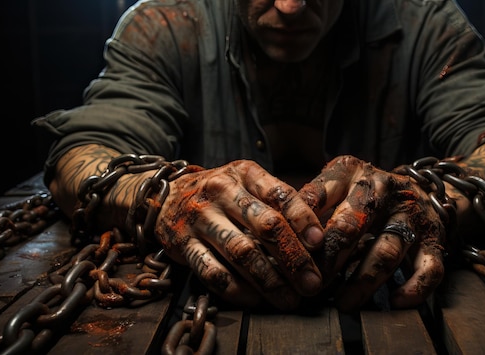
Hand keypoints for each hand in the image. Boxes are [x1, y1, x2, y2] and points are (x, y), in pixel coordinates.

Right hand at [154, 160, 324, 309]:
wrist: (165, 196)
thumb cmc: (220, 193)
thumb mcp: (246, 182)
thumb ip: (276, 201)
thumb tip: (315, 236)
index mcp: (244, 173)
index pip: (280, 194)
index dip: (302, 219)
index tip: (318, 243)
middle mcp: (221, 191)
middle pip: (265, 226)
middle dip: (293, 258)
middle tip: (312, 283)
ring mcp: (200, 218)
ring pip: (241, 252)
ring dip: (269, 280)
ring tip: (289, 299)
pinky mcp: (182, 244)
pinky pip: (212, 272)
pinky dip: (237, 290)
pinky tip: (256, 300)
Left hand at [299, 155, 445, 310]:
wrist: (425, 190)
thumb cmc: (365, 194)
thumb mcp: (337, 186)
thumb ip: (310, 205)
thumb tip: (274, 241)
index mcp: (351, 173)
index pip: (318, 195)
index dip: (301, 225)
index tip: (288, 253)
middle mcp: (383, 188)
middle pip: (353, 222)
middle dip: (331, 257)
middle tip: (312, 284)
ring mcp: (411, 214)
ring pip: (387, 249)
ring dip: (363, 279)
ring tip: (343, 303)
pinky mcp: (435, 239)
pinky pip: (429, 267)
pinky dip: (414, 287)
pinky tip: (396, 301)